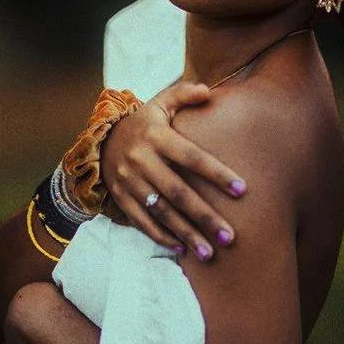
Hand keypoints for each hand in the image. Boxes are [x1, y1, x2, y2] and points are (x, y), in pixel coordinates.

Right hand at [101, 80, 246, 259]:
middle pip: (179, 193)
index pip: (192, 157)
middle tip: (230, 237)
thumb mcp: (159, 103)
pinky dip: (162, 237)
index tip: (242, 190)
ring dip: (187, 234)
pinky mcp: (122, 198)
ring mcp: (130, 182)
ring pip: (162, 212)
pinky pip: (143, 222)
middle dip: (205, 216)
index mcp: (156, 136)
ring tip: (210, 253)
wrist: (101, 140)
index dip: (217, 174)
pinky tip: (182, 249)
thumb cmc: (143, 123)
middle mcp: (142, 160)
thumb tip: (207, 91)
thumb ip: (183, 94)